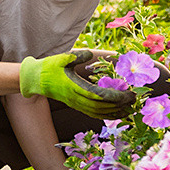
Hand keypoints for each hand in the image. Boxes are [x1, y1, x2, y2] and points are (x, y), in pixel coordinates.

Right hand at [19, 51, 135, 119]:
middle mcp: (76, 98)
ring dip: (115, 113)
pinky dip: (106, 115)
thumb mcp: (62, 58)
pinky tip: (116, 114)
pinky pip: (93, 113)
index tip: (129, 94)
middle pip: (102, 106)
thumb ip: (76, 56)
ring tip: (130, 111)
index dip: (116, 97)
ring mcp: (75, 104)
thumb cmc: (48, 67)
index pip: (100, 96)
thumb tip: (89, 55)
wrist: (34, 79)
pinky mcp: (75, 105)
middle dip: (120, 105)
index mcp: (74, 87)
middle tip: (135, 101)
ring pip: (98, 113)